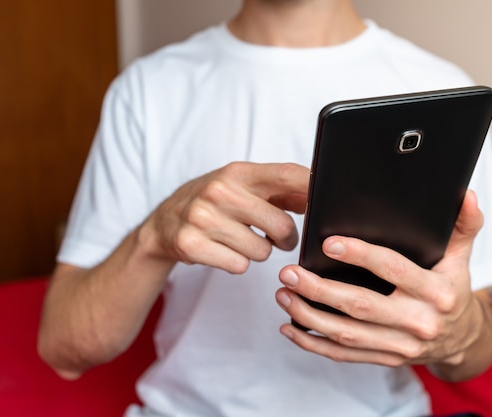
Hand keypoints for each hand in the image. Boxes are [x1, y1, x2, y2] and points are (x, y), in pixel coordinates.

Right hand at [144, 162, 308, 273]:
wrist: (163, 223)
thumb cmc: (213, 202)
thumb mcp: (242, 186)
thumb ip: (280, 190)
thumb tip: (316, 195)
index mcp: (238, 172)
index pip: (287, 174)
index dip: (312, 187)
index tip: (328, 198)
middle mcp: (220, 191)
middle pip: (282, 225)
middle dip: (285, 238)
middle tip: (276, 237)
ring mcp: (203, 218)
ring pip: (262, 251)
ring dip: (258, 252)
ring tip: (241, 240)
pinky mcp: (192, 245)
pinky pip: (239, 265)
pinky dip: (237, 263)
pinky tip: (224, 250)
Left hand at [275, 190, 489, 369]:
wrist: (461, 338)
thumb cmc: (453, 288)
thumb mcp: (462, 256)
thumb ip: (464, 224)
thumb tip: (465, 194)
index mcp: (437, 292)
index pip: (394, 269)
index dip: (361, 255)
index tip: (328, 243)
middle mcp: (419, 322)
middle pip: (361, 306)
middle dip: (320, 289)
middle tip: (289, 272)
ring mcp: (401, 346)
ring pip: (347, 334)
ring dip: (309, 316)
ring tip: (284, 294)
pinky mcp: (386, 359)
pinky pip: (345, 355)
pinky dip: (314, 344)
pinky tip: (290, 327)